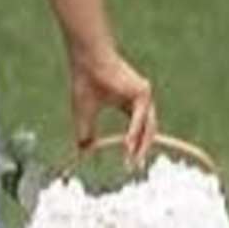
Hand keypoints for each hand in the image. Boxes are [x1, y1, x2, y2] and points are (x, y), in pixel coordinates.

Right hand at [70, 48, 155, 165]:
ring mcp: (143, 94)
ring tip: (133, 160)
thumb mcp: (84, 113)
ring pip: (146, 125)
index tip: (130, 165)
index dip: (134, 146)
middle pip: (146, 130)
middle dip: (141, 149)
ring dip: (140, 144)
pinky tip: (128, 145)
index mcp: (129, 103)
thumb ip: (86, 133)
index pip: (137, 129)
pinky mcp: (142, 91)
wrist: (87, 60)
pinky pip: (141, 116)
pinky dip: (135, 131)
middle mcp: (140, 99)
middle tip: (135, 168)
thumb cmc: (85, 81)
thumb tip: (82, 154)